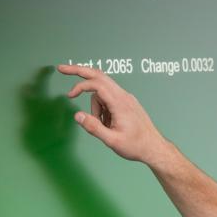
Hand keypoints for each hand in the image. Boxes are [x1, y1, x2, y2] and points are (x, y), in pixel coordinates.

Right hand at [57, 64, 172, 167]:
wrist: (154, 148)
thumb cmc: (136, 146)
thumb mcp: (112, 141)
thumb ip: (94, 128)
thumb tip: (77, 116)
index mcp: (120, 103)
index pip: (97, 84)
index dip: (80, 86)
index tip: (69, 95)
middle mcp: (123, 96)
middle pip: (98, 76)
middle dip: (79, 72)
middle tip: (62, 68)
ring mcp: (126, 98)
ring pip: (102, 92)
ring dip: (96, 106)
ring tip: (104, 127)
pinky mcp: (127, 103)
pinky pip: (109, 99)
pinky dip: (103, 109)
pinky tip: (109, 124)